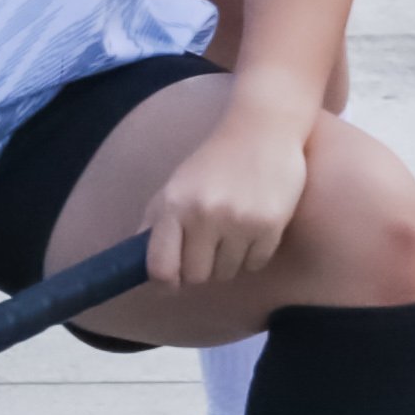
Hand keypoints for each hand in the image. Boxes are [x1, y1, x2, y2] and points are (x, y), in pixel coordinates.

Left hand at [144, 95, 313, 295]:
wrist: (262, 130)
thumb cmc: (214, 161)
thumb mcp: (175, 185)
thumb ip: (157, 223)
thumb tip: (144, 266)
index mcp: (172, 205)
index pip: (160, 266)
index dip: (164, 283)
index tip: (171, 283)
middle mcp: (203, 215)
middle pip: (196, 276)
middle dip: (200, 270)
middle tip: (207, 249)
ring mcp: (238, 222)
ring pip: (227, 274)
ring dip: (228, 262)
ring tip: (232, 232)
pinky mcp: (270, 226)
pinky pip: (255, 264)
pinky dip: (252, 255)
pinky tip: (252, 228)